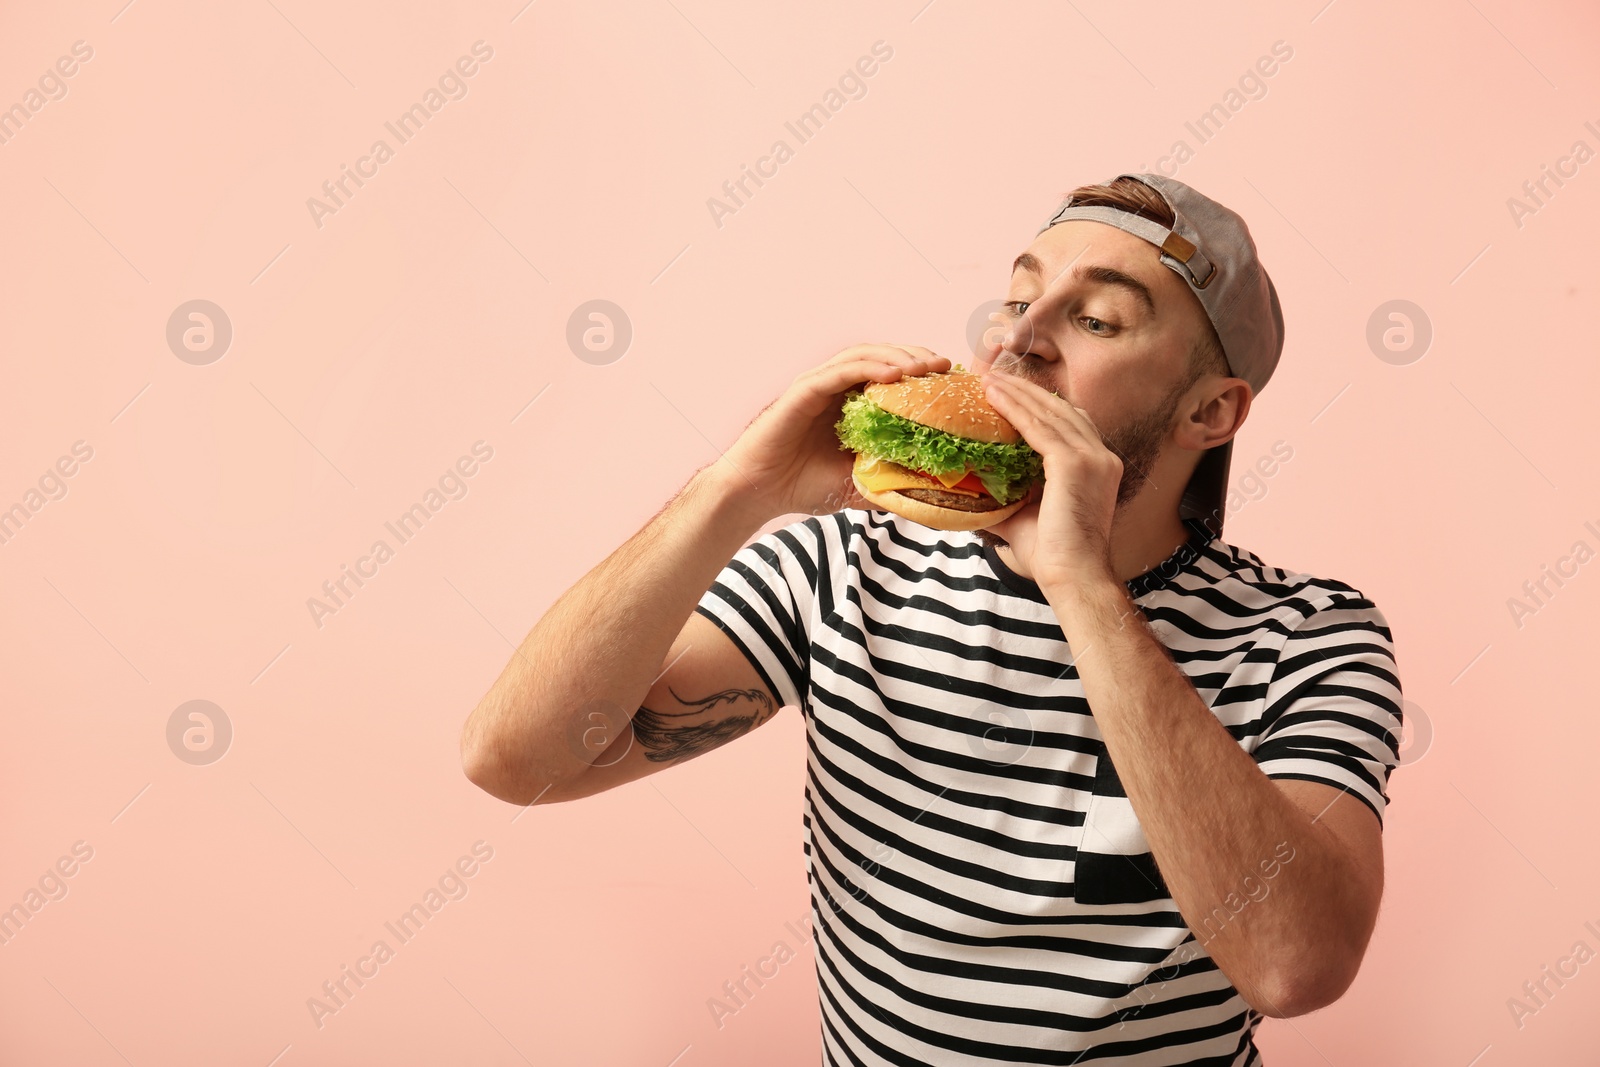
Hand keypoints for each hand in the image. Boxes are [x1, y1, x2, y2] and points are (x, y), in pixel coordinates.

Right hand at [711, 344, 950, 519]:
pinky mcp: (803, 391)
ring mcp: (818, 385)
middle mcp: (834, 387)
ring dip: (896, 356)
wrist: (757, 492)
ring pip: (863, 356)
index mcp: (847, 403)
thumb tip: (928, 494)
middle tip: (944, 366)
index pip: (889, 374)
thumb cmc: (801, 485)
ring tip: (924, 367)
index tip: (949, 381)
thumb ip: (887, 480)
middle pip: (880, 356)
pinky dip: (869, 368)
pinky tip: (894, 374)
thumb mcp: (857, 484)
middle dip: (915, 356)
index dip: (920, 372)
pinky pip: (840, 371)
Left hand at [980, 370, 1120, 586]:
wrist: (1073, 576)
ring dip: (1016, 394)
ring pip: (1048, 413)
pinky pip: (1039, 427)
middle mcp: (1101, 455)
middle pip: (1060, 409)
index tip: (1009, 392)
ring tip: (987, 380)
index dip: (1038, 404)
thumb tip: (973, 487)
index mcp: (1098, 465)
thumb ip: (1009, 493)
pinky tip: (994, 397)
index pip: (1068, 422)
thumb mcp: (1027, 513)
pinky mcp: (1075, 463)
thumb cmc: (1051, 555)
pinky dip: (1015, 409)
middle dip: (1025, 391)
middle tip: (993, 376)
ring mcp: (1093, 457)